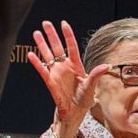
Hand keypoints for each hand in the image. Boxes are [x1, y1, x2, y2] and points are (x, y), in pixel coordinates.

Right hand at [27, 20, 109, 137]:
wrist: (74, 114)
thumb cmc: (84, 101)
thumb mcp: (92, 87)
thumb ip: (96, 75)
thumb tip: (106, 65)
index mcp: (76, 67)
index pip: (71, 47)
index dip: (68, 35)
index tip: (63, 24)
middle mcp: (65, 67)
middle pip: (57, 48)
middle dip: (52, 35)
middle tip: (46, 23)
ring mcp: (56, 73)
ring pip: (48, 56)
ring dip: (42, 45)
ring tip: (36, 33)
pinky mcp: (50, 82)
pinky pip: (42, 70)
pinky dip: (37, 63)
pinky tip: (31, 55)